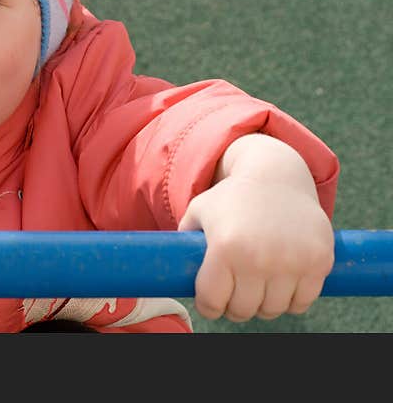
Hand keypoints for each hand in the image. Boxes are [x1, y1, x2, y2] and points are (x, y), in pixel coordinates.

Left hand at [178, 141, 333, 321]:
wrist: (277, 175)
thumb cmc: (231, 197)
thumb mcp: (198, 211)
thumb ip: (181, 241)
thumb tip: (165, 269)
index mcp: (225, 248)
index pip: (212, 302)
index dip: (208, 306)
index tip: (210, 302)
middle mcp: (259, 258)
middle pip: (242, 310)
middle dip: (234, 306)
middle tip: (233, 295)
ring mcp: (292, 261)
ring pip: (273, 310)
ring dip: (263, 305)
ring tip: (256, 289)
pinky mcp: (319, 262)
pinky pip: (301, 302)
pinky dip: (290, 300)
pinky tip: (280, 284)